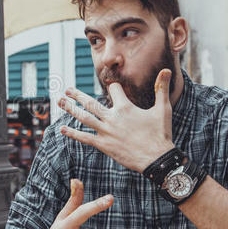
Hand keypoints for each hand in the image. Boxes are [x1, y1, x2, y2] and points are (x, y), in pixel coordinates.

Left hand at [58, 68, 174, 172]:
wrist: (157, 159)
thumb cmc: (160, 134)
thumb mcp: (163, 109)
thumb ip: (162, 89)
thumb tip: (167, 69)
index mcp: (125, 107)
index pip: (114, 90)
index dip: (113, 87)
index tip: (112, 87)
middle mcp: (112, 117)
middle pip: (90, 103)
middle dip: (77, 95)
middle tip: (67, 89)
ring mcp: (106, 131)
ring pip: (84, 117)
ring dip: (70, 109)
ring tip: (60, 101)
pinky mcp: (104, 145)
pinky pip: (85, 138)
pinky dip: (73, 133)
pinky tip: (62, 128)